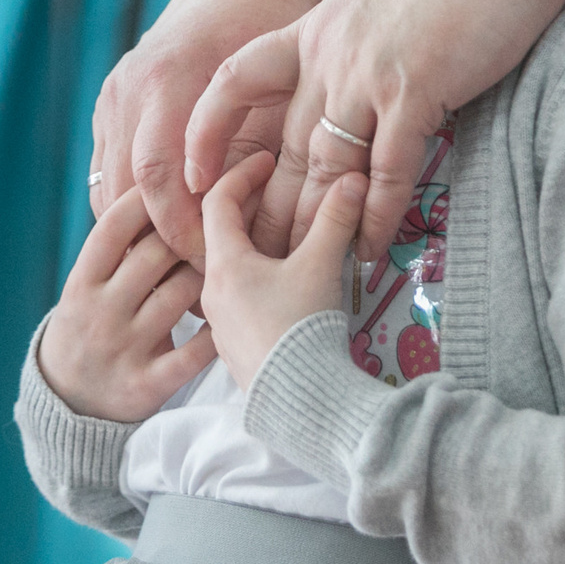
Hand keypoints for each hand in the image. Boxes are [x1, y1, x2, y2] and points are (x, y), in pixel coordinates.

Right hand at [38, 187, 214, 422]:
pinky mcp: (147, 384)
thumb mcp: (86, 289)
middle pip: (158, 252)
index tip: (184, 180)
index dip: (152, 197)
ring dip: (213, 272)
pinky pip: (195, 351)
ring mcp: (124, 348)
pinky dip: (219, 329)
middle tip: (227, 212)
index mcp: (82, 283)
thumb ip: (118, 252)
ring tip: (237, 256)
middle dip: (196, 229)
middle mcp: (100, 311)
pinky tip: (236, 312)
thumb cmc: (87, 329)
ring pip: (182, 294)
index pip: (117, 226)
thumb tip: (162, 196)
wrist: (67, 406)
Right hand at [92, 0, 309, 259]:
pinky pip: (108, 177)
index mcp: (169, 80)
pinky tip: (167, 236)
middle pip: (125, 191)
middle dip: (160, 244)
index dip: (183, 230)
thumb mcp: (273, 91)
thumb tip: (255, 236)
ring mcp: (110, 98)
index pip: (160, 176)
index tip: (215, 265)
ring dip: (142, 236)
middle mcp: (128, 90)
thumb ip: (254, 157)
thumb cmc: (270, 39)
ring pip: (108, 191)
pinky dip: (133, 214)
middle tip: (197, 282)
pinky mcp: (105, 108)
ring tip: (183, 268)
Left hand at [184, 0, 564, 257]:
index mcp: (315, 29)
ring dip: (316, 226)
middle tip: (259, 258)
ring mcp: (367, 77)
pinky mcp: (414, 94)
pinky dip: (373, 217)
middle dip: (269, 209)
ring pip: (324, 169)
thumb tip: (360, 78)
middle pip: (284, 147)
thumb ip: (358, 41)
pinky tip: (367, 250)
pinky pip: (384, 172)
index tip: (195, 173)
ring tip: (309, 272)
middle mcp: (329, 57)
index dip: (207, 130)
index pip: (235, 81)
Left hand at [197, 152, 362, 387]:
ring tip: (285, 236)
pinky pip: (235, 299)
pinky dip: (253, 278)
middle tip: (277, 191)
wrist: (300, 401)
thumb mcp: (321, 265)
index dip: (241, 174)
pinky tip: (282, 283)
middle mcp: (211, 291)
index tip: (266, 162)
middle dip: (246, 208)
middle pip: (218, 235)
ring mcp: (219, 323)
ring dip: (250, 246)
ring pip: (226, 270)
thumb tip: (353, 179)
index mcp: (224, 265)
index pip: (217, 202)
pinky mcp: (233, 347)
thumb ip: (335, 219)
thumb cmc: (302, 326)